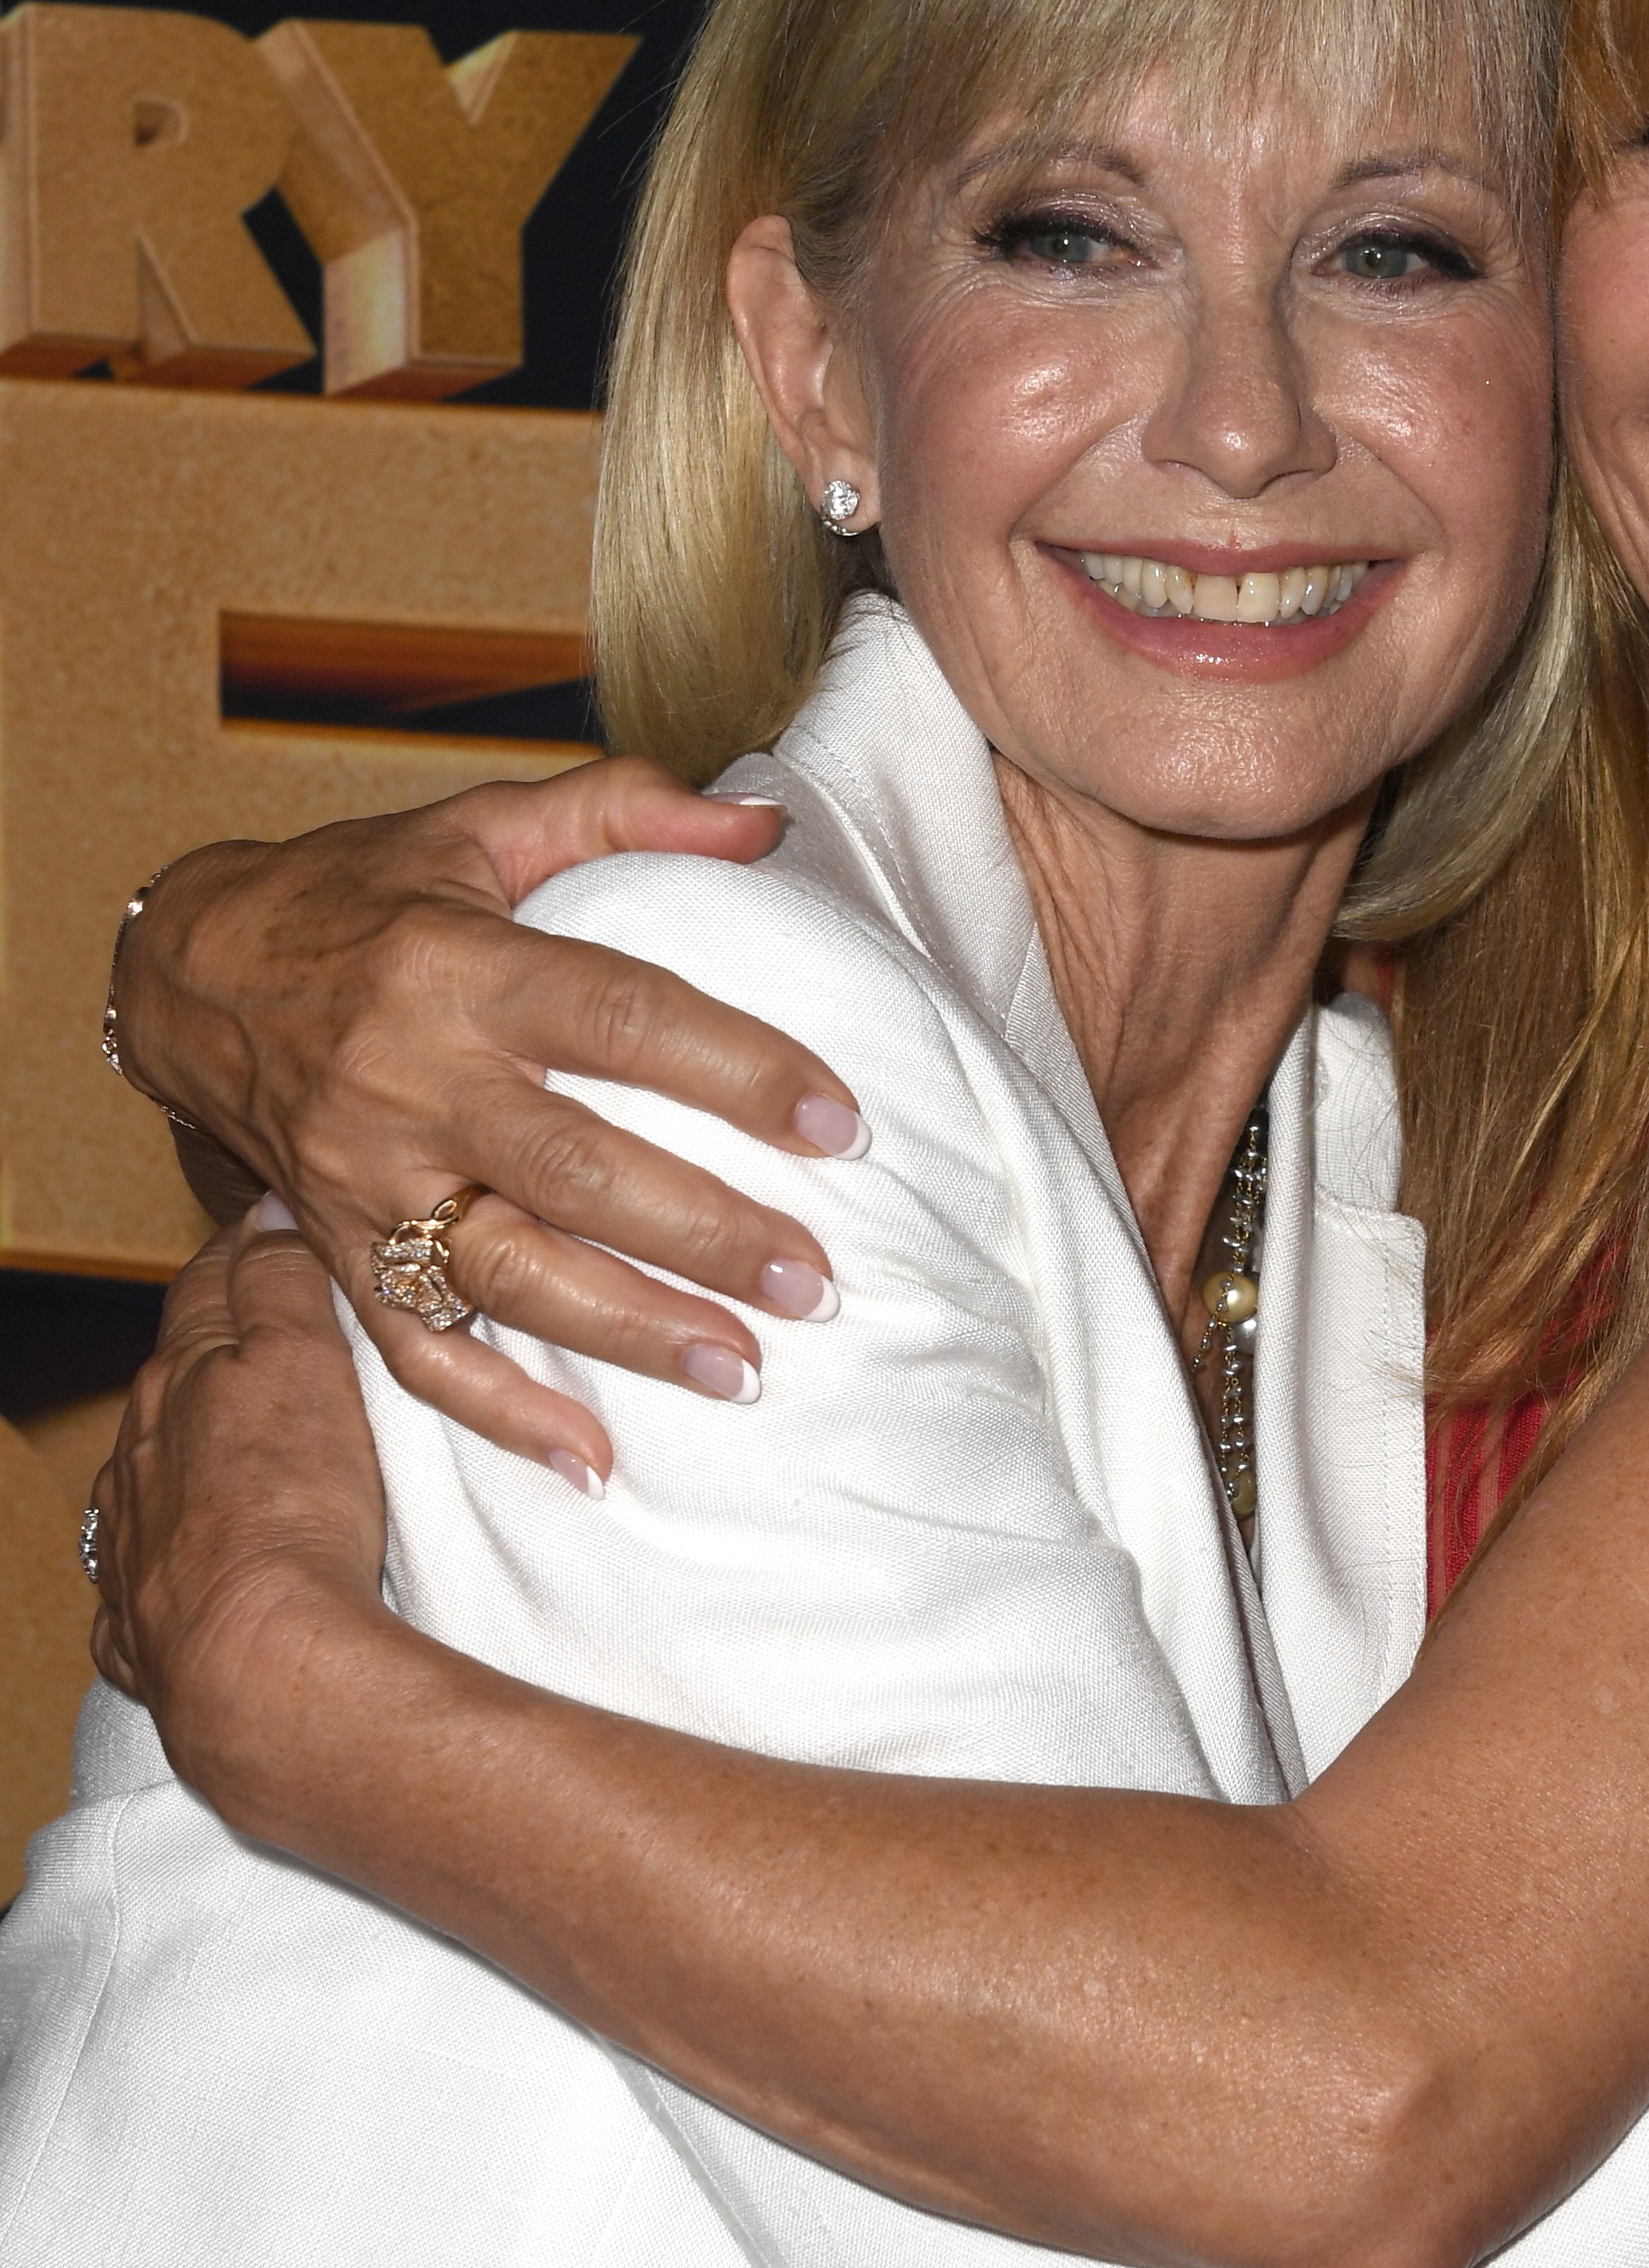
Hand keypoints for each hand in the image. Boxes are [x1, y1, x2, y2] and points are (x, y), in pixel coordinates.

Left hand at [85, 1205, 392, 1820]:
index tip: (268, 1233)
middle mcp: (137, 1460)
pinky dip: (164, 1567)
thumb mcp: (301, 1364)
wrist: (256, 1663)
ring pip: (145, 1479)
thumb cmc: (290, 1509)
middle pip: (168, 1382)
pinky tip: (186, 1576)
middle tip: (257, 1334)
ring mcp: (130, 1547)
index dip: (239, 1258)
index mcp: (179, 1384)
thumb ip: (280, 1285)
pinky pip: (143, 1584)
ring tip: (226, 1453)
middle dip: (206, 1352)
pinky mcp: (141, 1632)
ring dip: (179, 1458)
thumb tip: (266, 1216)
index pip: (204, 1293)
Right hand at [111, 763, 866, 1487]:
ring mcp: (366, 1179)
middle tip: (815, 1279)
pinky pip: (415, 1351)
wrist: (190, 972)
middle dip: (703, 1234)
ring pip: (507, 1274)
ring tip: (743, 1368)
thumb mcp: (480, 824)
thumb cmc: (361, 894)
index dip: (738, 1071)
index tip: (839, 1124)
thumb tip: (767, 825)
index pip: (622, 1017)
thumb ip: (626, 808)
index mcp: (458, 966)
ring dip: (629, 1332)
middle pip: (575, 1170)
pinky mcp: (335, 1249)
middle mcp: (410, 1081)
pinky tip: (594, 1459)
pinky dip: (501, 1415)